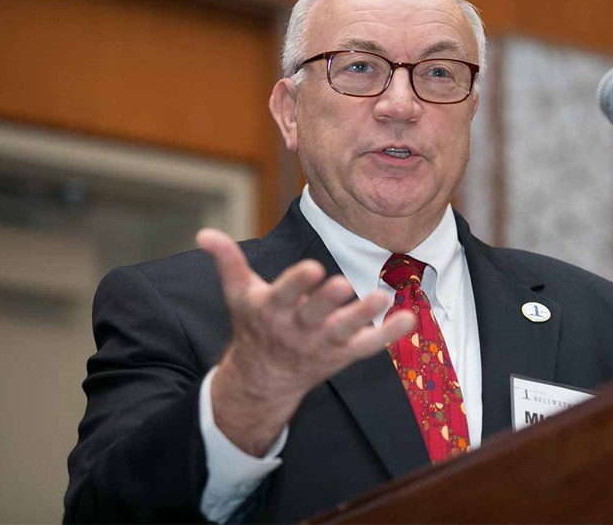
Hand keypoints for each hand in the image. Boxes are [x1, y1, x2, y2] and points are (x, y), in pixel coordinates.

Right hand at [196, 228, 414, 455]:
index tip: (312, 268)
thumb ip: (227, 262)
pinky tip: (409, 319)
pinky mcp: (342, 355)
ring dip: (364, 316)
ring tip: (381, 297)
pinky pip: (368, 346)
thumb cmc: (255, 325)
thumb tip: (203, 233)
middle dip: (328, 302)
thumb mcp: (239, 294)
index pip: (285, 295)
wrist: (263, 378)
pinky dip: (388, 335)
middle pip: (315, 316)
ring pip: (345, 332)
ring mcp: (322, 344)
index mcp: (272, 311)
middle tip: (343, 284)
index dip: (298, 283)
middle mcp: (298, 329)